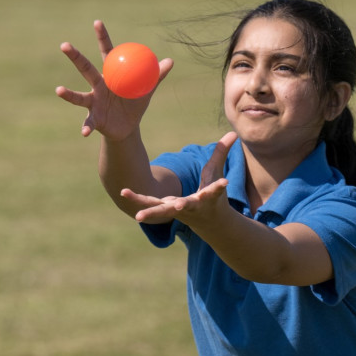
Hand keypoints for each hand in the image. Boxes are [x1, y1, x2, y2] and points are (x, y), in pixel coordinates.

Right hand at [55, 20, 172, 140]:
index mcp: (111, 75)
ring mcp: (93, 102)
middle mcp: (98, 86)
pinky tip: (84, 132)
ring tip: (59, 90)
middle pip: (85, 69)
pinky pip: (88, 123)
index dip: (102, 38)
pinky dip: (86, 127)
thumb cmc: (134, 102)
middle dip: (76, 57)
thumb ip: (156, 75)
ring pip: (79, 97)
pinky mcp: (94, 119)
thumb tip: (170, 61)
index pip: (106, 53)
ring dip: (69, 95)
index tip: (97, 22)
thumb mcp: (146, 89)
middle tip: (64, 44)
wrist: (128, 127)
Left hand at [121, 132, 237, 224]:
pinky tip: (123, 191)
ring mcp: (177, 210)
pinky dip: (137, 199)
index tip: (224, 183)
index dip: (219, 186)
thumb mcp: (216, 174)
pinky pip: (149, 204)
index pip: (214, 191)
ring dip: (150, 211)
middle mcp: (192, 206)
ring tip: (138, 215)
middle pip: (185, 206)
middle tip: (177, 206)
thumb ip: (221, 153)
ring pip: (162, 211)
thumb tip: (232, 133)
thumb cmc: (212, 195)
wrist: (209, 222)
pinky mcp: (164, 209)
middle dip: (181, 206)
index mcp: (207, 198)